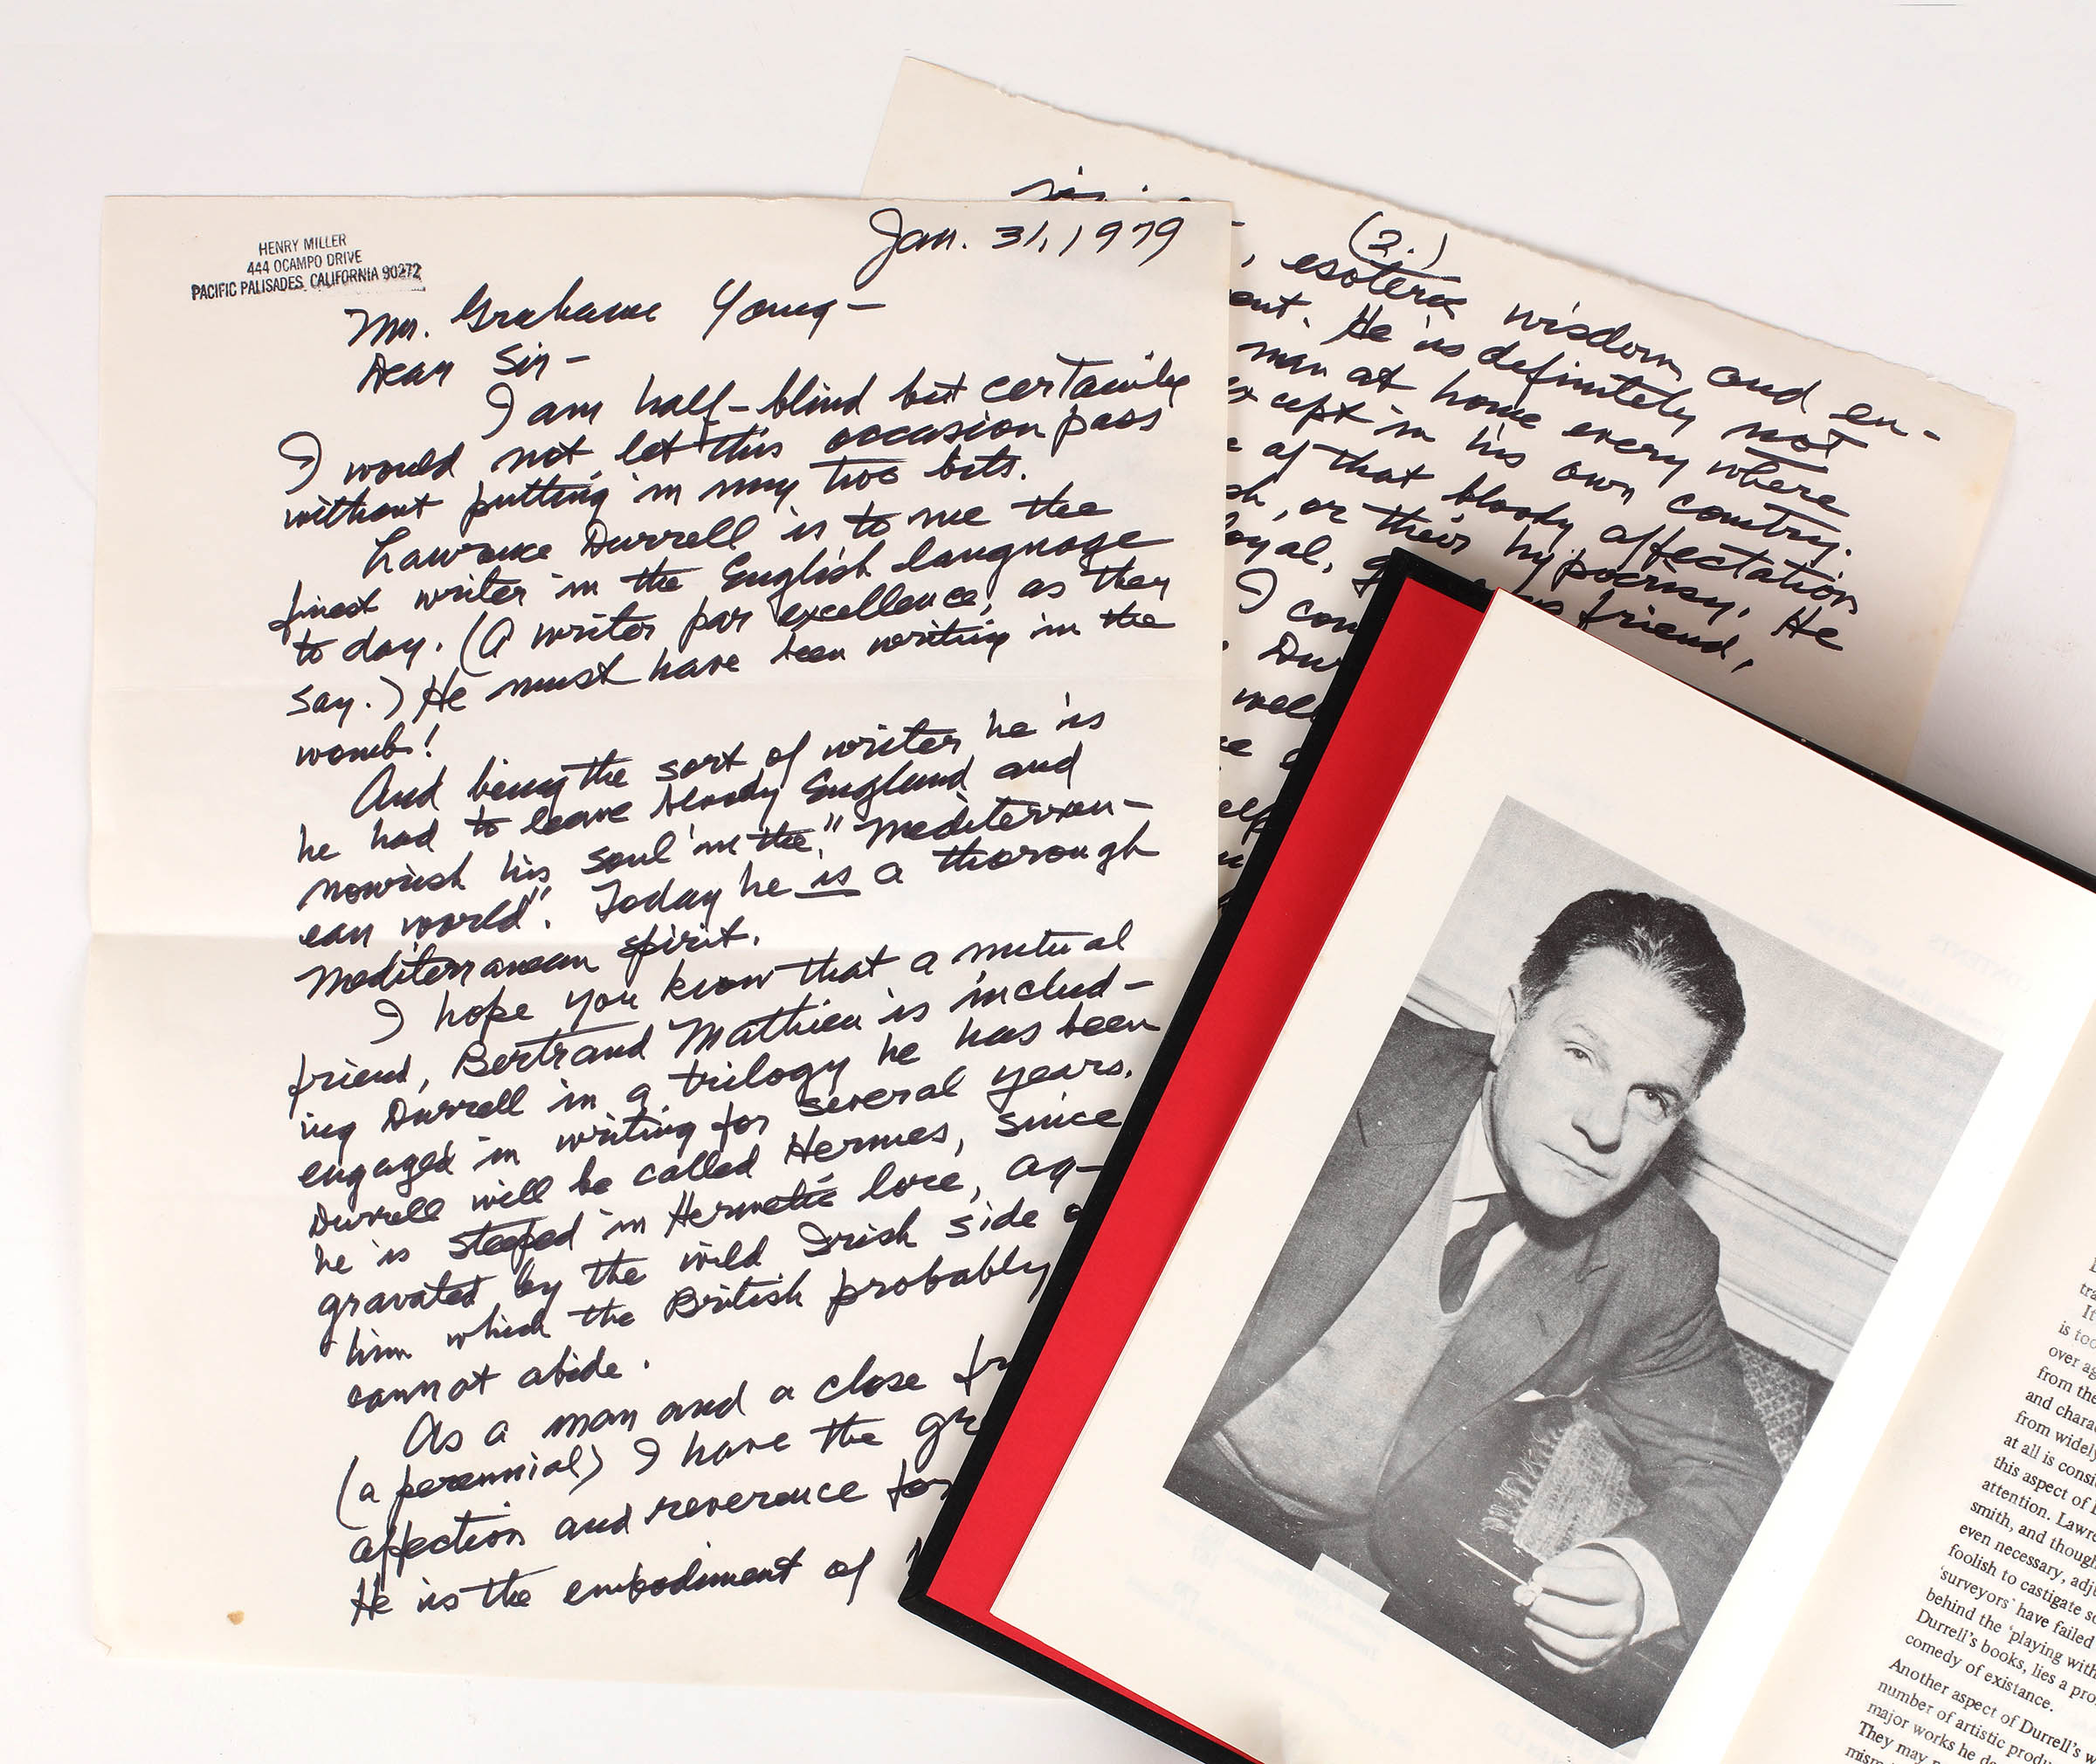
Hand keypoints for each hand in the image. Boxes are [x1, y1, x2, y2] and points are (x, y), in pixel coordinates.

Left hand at [1513, 1544, 1643, 1673]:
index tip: (1537, 1576)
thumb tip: (1525, 1592)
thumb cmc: (1594, 1574)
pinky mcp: (1602, 1663)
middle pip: (1583, 1623)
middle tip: (1528, 1599)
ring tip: (1529, 1616)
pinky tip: (1537, 1631)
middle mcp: (1624, 1621)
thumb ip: (1554, 1570)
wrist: (1623, 1600)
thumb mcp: (1581, 1560)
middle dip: (1547, 1610)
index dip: (1560, 1582)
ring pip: (1578, 1650)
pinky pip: (1573, 1666)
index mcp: (1623, 1588)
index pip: (1592, 1588)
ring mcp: (1615, 1646)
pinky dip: (1548, 1650)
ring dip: (1545, 1633)